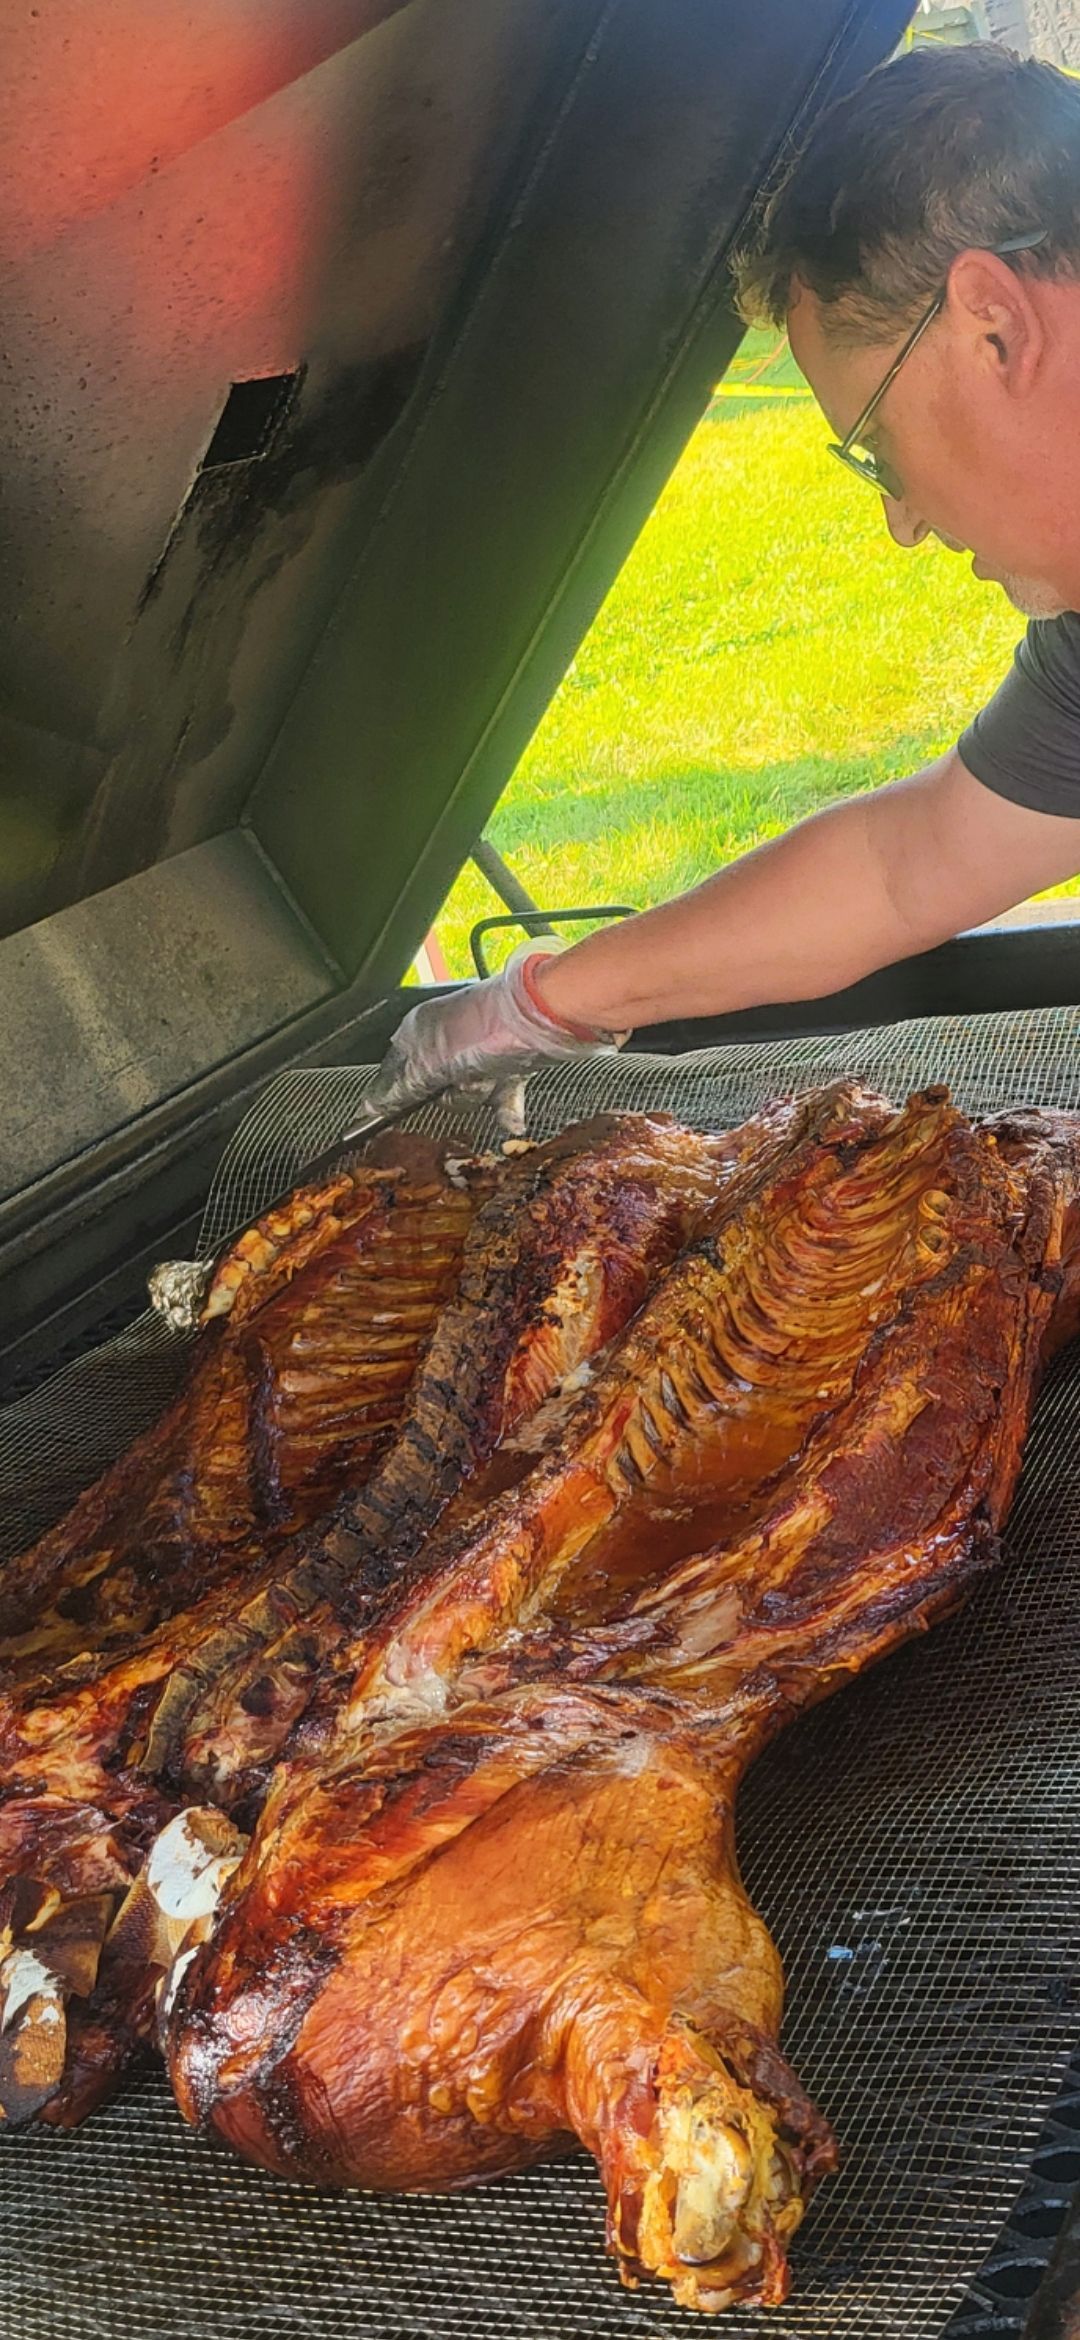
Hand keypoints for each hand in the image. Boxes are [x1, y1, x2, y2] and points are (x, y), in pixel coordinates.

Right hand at [351, 942, 624, 1134]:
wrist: (546, 1016)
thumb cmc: (484, 1031)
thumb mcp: (434, 1062)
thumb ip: (404, 1086)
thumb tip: (371, 1105)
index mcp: (420, 1030)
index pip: (394, 1070)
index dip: (393, 1095)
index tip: (383, 1122)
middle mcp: (447, 1038)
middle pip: (434, 1087)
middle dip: (450, 1092)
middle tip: (462, 1078)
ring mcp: (479, 1050)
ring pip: (467, 1092)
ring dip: (480, 1094)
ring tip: (495, 1078)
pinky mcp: (509, 1062)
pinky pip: (500, 1094)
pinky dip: (506, 1106)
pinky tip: (511, 1120)